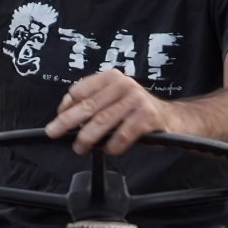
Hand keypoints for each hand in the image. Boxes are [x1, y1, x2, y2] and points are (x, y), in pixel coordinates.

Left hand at [43, 70, 178, 154]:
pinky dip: (113, 146)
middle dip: (68, 121)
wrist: (173, 119)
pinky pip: (123, 135)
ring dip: (87, 137)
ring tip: (79, 147)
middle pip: (88, 106)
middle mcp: (124, 85)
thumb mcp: (114, 100)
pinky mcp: (148, 116)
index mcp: (112, 77)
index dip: (66, 105)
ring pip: (103, 121)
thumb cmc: (137, 112)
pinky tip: (109, 150)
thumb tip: (64, 115)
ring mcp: (137, 100)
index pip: (81, 90)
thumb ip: (93, 103)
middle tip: (54, 132)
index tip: (58, 118)